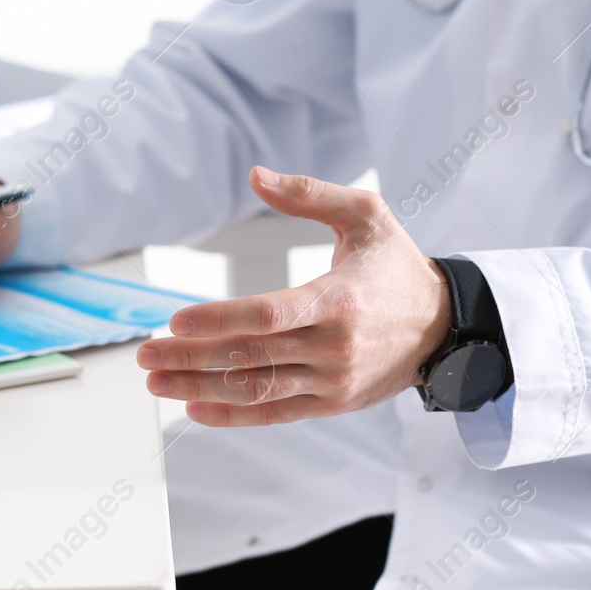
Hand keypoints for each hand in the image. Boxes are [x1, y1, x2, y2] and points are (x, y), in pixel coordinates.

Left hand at [137, 166, 451, 425]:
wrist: (444, 326)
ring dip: (199, 388)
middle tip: (146, 353)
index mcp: (340, 299)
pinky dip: (232, 414)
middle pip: (252, 356)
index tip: (176, 320)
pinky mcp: (331, 403)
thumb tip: (256, 175)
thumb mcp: (366, 215)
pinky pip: (275, 413)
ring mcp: (333, 381)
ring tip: (156, 381)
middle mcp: (335, 347)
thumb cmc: (396, 265)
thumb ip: (309, 193)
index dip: (219, 319)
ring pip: (257, 389)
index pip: (269, 315)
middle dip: (191, 357)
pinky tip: (194, 407)